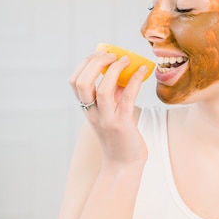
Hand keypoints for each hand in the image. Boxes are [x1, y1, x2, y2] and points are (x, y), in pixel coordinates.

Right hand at [70, 50, 148, 167]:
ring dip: (114, 70)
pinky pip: (127, 97)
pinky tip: (143, 70)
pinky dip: (135, 80)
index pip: (75, 82)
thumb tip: (122, 67)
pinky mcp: (122, 124)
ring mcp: (106, 119)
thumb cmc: (120, 135)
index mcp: (87, 108)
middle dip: (95, 63)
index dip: (85, 63)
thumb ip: (113, 91)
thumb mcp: (111, 110)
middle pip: (82, 83)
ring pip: (102, 90)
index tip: (100, 54)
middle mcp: (92, 113)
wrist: (124, 164)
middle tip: (112, 55)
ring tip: (126, 59)